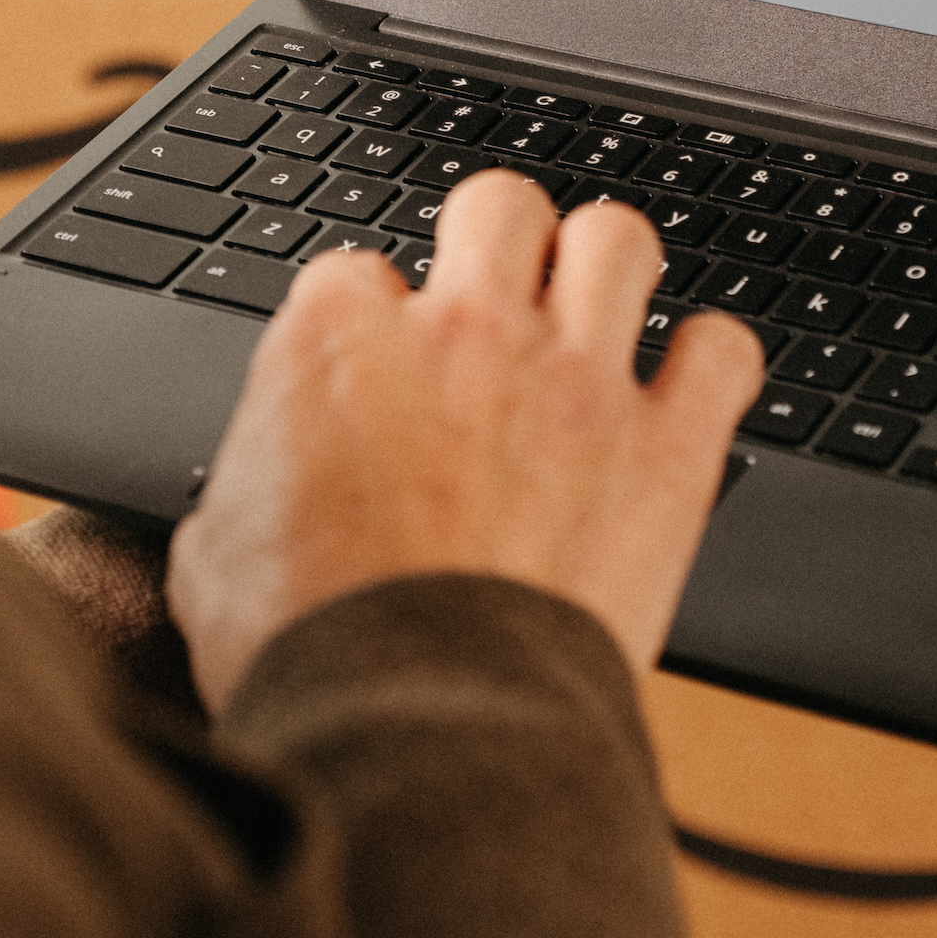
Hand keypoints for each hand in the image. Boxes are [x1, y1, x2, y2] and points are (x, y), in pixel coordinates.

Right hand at [169, 174, 767, 708]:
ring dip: (610, 269)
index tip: (384, 371)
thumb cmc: (315, 655)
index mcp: (340, 343)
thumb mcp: (213, 556)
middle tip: (500, 297)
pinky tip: (689, 388)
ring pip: (619, 239)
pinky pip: (723, 352)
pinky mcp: (668, 450)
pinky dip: (712, 363)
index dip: (375, 320)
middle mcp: (466, 334)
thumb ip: (245, 483)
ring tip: (601, 312)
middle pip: (499, 206)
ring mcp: (576, 382)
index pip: (360, 269)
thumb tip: (251, 491)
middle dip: (498, 242)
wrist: (419, 732)